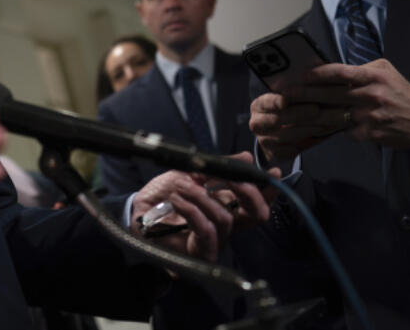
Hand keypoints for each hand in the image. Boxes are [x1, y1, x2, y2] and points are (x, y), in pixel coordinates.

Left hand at [130, 161, 274, 262]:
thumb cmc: (163, 194)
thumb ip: (218, 167)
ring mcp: (212, 240)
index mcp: (225, 206)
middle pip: (254, 216)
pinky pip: (206, 231)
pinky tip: (178, 200)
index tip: (273, 174)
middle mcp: (223, 225)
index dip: (268, 191)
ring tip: (183, 186)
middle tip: (235, 180)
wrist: (136, 209)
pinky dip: (192, 210)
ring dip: (203, 198)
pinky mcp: (198, 252)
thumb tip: (246, 157)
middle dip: (249, 194)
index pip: (254, 202)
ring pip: (225, 219)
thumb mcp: (190, 171)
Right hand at [249, 90, 348, 166]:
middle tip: (317, 109)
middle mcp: (257, 124)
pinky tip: (324, 135)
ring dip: (308, 128)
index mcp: (258, 106)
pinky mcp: (275, 154)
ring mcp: (265, 140)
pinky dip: (310, 142)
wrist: (278, 135)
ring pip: (287, 135)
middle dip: (299, 114)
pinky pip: (292, 150)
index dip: (275, 101)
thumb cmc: (289, 110)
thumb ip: (297, 91)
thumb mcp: (287, 98)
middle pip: (278, 119)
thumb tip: (314, 73)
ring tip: (326, 122)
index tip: (285, 100)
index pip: (266, 102)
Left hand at [284, 59, 409, 153]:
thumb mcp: (385, 71)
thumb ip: (360, 69)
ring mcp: (369, 117)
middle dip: (304, 95)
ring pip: (332, 115)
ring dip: (310, 114)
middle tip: (284, 94)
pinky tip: (315, 127)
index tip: (299, 75)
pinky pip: (344, 130)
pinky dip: (332, 128)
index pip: (339, 73)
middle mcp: (370, 96)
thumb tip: (331, 69)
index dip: (317, 74)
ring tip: (291, 112)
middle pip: (330, 95)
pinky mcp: (369, 134)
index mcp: (373, 76)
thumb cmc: (401, 92)